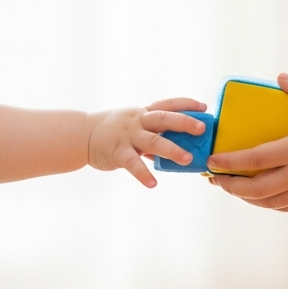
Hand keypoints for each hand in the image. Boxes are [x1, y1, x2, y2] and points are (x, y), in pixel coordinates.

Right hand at [87, 98, 208, 187]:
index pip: (168, 104)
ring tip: (187, 159)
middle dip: (184, 122)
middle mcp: (137, 121)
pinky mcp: (118, 152)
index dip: (186, 104)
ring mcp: (128, 136)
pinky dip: (143, 174)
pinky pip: (133, 164)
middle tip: (202, 129)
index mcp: (144, 113)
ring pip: (153, 141)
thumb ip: (155, 131)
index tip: (204, 107)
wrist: (83, 135)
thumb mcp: (135, 123)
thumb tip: (181, 141)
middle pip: (164, 118)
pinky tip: (153, 184)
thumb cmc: (114, 130)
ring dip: (171, 149)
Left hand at [206, 74, 287, 211]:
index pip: (255, 159)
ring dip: (245, 197)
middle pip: (254, 189)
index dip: (229, 161)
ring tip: (231, 187)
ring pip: (267, 202)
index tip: (211, 160)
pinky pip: (284, 207)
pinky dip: (267, 203)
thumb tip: (281, 77)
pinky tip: (259, 197)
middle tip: (214, 178)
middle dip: (229, 185)